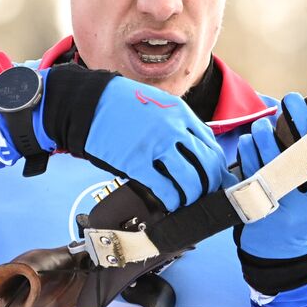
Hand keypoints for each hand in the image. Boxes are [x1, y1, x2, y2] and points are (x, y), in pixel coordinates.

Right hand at [38, 64, 231, 211]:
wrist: (89, 103)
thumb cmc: (121, 105)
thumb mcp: (158, 105)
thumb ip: (178, 124)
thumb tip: (194, 151)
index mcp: (181, 114)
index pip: (211, 146)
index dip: (217, 167)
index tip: (215, 178)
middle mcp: (174, 129)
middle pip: (206, 165)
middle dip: (209, 184)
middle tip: (205, 194)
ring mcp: (156, 146)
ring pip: (190, 180)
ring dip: (191, 195)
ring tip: (186, 200)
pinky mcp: (137, 162)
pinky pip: (164, 188)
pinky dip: (171, 200)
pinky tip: (169, 203)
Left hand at [234, 93, 306, 260]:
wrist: (283, 251)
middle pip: (305, 158)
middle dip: (299, 125)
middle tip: (292, 99)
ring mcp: (285, 209)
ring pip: (274, 164)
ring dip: (267, 137)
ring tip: (264, 121)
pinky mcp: (260, 209)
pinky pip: (252, 174)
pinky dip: (249, 153)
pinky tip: (250, 139)